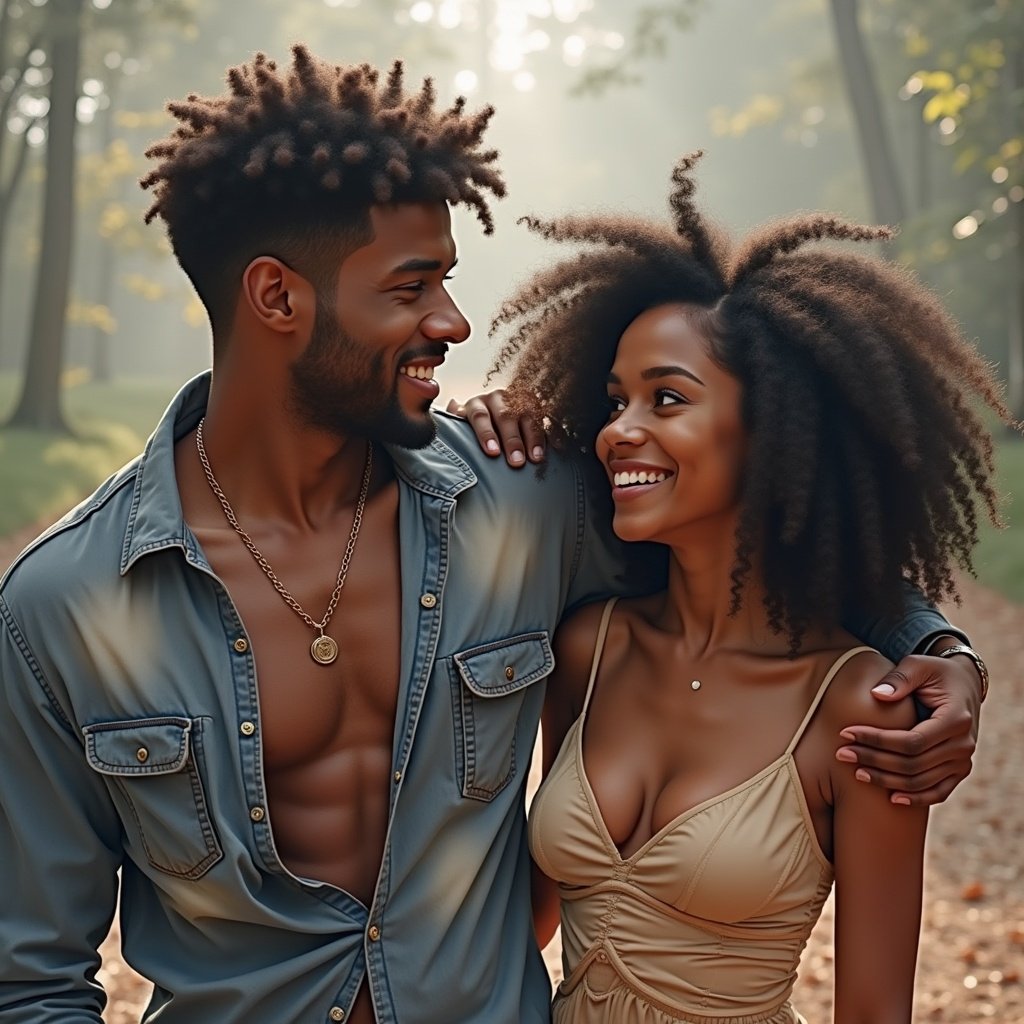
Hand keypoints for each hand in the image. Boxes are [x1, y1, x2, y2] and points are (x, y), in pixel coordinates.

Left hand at [446, 391, 546, 467]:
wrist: (492, 416)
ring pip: (529, 416)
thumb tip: (450, 411)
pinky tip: (558, 448)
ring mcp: (521, 401)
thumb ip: (453, 423)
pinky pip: (549, 419)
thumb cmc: (474, 431)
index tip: (492, 453)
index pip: (480, 416)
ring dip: (534, 438)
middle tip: (516, 462)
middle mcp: (500, 398)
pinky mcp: (538, 408)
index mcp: (478, 404)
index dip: (486, 434)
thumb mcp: (460, 427)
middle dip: (512, 440)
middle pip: (507, 417)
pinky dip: (554, 433)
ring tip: (536, 458)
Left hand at [835, 653, 981, 806]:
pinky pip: (939, 792)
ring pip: (921, 781)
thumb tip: (876, 695)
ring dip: (886, 780)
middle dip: (874, 760)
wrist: (964, 684)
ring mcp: (963, 761)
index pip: (911, 740)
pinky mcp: (959, 770)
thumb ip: (899, 679)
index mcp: (956, 719)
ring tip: (856, 772)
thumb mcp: (919, 665)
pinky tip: (891, 798)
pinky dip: (916, 798)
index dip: (877, 740)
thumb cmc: (935, 672)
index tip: (846, 733)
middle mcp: (964, 745)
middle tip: (842, 754)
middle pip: (913, 764)